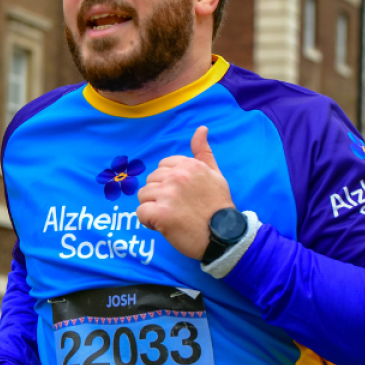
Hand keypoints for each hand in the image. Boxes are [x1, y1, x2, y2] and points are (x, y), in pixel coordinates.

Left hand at [137, 127, 234, 259]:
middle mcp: (177, 176)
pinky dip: (148, 221)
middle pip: (151, 180)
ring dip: (152, 208)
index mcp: (189, 165)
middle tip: (176, 208)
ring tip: (170, 217)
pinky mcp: (160, 213)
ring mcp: (168, 194)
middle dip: (159, 195)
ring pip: (143, 195)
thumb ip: (203, 152)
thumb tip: (201, 128)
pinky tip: (162, 226)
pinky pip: (140, 212)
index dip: (168, 183)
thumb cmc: (218, 206)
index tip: (180, 195)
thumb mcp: (215, 174)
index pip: (163, 167)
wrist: (224, 236)